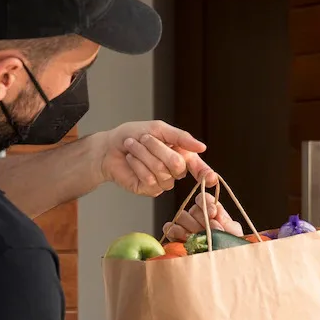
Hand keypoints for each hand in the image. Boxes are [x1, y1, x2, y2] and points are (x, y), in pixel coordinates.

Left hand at [95, 121, 216, 195]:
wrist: (109, 146)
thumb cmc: (133, 135)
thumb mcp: (158, 129)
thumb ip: (181, 138)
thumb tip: (201, 147)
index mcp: (181, 155)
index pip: (199, 168)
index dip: (205, 173)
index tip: (210, 178)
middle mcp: (174, 171)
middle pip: (177, 165)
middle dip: (158, 148)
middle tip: (144, 139)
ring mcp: (162, 182)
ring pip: (161, 171)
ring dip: (144, 154)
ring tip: (133, 146)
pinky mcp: (148, 190)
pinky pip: (149, 179)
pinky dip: (137, 165)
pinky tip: (130, 160)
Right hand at [162, 192, 243, 241]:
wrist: (223, 267)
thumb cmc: (229, 249)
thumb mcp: (234, 234)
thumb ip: (227, 222)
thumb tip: (218, 212)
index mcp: (211, 212)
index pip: (203, 198)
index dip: (207, 203)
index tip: (213, 213)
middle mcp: (197, 218)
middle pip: (192, 208)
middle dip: (202, 219)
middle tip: (209, 230)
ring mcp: (185, 227)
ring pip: (181, 216)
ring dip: (190, 225)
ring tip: (198, 236)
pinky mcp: (175, 238)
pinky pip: (169, 228)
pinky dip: (175, 231)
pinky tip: (186, 239)